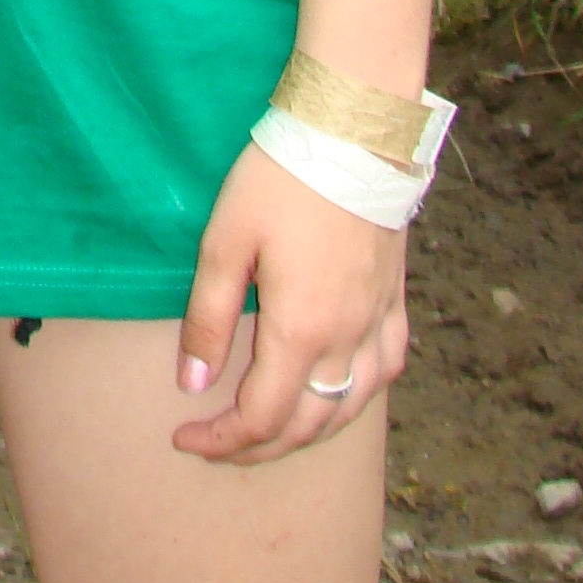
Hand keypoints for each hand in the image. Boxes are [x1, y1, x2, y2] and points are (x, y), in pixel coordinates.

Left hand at [172, 141, 408, 465]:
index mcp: (301, 332)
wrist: (352, 133)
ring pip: (352, 409)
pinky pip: (387, 369)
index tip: (186, 437)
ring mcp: (378, 322)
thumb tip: (193, 384)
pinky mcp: (396, 299)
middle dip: (259, 449)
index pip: (262, 419)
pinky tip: (341, 392)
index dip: (222, 442)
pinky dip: (360, 397)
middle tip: (219, 445)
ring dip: (309, 433)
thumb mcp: (225, 243)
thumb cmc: (280, 180)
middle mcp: (347, 341)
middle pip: (308, 427)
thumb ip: (208, 318)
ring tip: (271, 432)